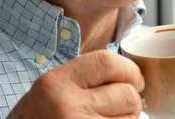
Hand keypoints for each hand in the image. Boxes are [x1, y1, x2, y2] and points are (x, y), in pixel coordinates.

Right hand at [7, 50, 144, 118]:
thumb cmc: (39, 116)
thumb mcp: (52, 88)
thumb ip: (86, 76)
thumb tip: (132, 75)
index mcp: (57, 82)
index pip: (108, 62)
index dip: (130, 70)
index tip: (135, 80)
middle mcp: (67, 105)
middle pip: (126, 93)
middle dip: (131, 100)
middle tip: (122, 107)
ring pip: (130, 118)